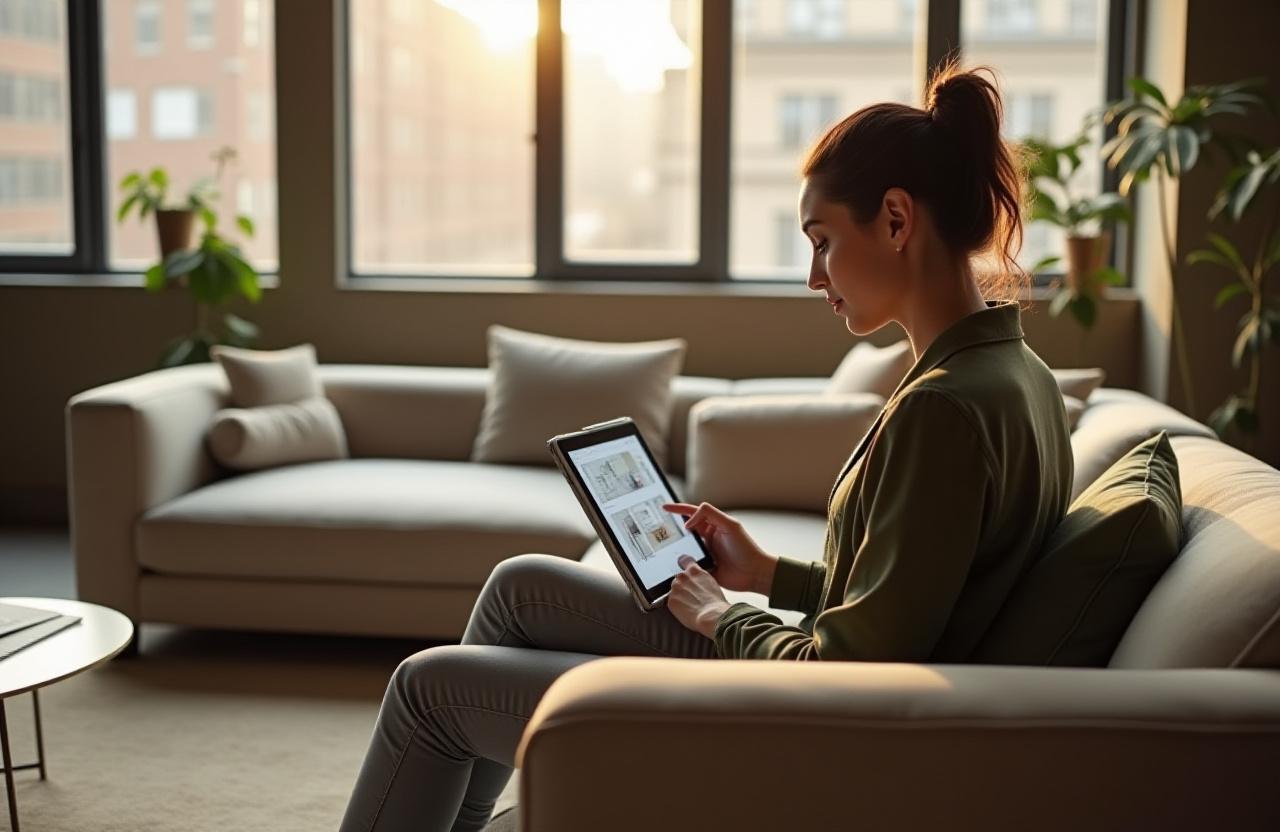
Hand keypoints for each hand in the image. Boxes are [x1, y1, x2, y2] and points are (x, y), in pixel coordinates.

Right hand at [662, 502, 776, 594]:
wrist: (754, 574)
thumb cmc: (746, 548)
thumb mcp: (730, 525)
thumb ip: (710, 515)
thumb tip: (689, 521)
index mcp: (713, 525)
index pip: (692, 513)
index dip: (678, 509)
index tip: (664, 508)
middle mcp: (707, 538)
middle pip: (685, 529)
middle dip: (672, 527)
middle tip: (658, 527)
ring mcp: (704, 553)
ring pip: (684, 546)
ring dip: (675, 546)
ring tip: (662, 545)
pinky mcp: (703, 568)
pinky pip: (688, 564)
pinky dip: (681, 564)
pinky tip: (674, 564)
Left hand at [667, 553, 732, 638]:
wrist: (712, 616)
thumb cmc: (716, 603)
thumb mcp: (711, 584)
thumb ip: (700, 579)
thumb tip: (697, 583)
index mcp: (694, 571)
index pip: (684, 560)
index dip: (683, 563)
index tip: (682, 565)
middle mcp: (683, 577)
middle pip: (679, 580)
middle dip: (683, 587)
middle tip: (693, 597)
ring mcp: (675, 588)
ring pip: (675, 592)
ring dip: (680, 597)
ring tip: (692, 606)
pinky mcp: (670, 600)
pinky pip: (672, 603)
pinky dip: (678, 607)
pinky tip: (688, 611)